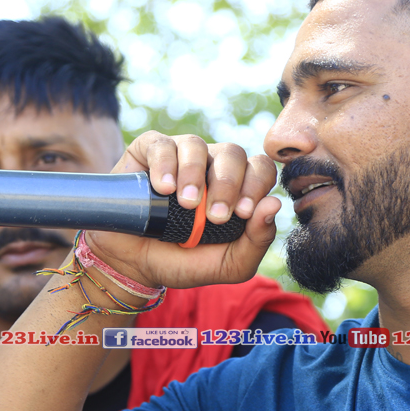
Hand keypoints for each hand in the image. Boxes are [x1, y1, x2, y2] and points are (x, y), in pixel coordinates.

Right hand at [84, 133, 280, 289]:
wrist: (135, 266)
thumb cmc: (185, 261)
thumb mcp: (228, 265)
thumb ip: (257, 241)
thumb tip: (274, 204)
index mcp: (237, 186)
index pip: (260, 169)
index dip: (256, 185)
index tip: (243, 214)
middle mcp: (211, 165)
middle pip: (232, 152)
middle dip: (227, 184)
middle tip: (215, 217)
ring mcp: (180, 155)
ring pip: (196, 145)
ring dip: (195, 174)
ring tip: (187, 203)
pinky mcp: (147, 152)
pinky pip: (160, 145)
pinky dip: (164, 164)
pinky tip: (163, 188)